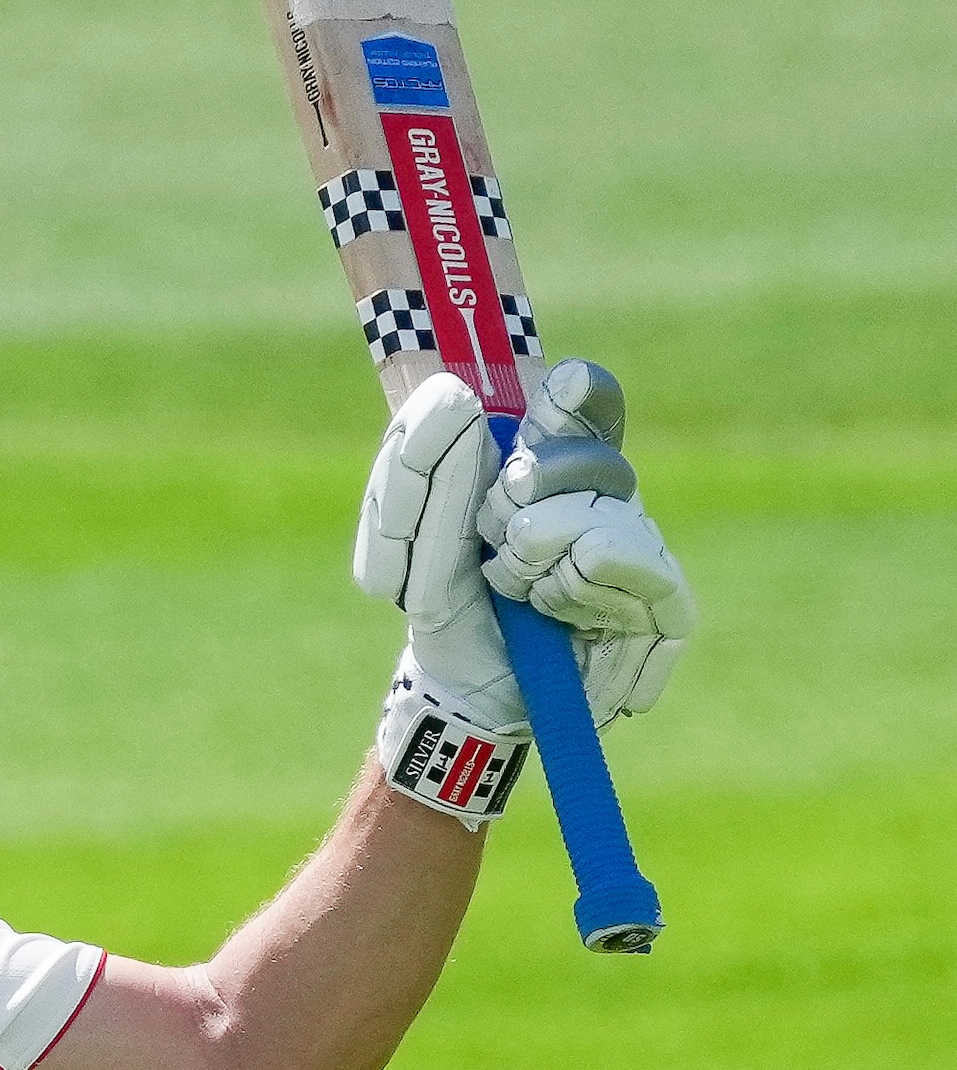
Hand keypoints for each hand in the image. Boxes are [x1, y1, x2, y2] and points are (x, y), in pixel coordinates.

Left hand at [353, 361, 693, 731]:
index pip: (586, 402)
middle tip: (495, 542)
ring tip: (520, 592)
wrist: (465, 685)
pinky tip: (556, 616)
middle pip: (592, 462)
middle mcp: (609, 496)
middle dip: (519, 507)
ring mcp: (643, 545)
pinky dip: (577, 594)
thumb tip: (459, 399)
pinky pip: (639, 574)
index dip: (579, 396)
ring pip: (604, 522)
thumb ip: (418, 469)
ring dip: (540, 562)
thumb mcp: (401, 538)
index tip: (563, 385)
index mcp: (552, 463)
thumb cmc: (441, 600)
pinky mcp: (668, 603)